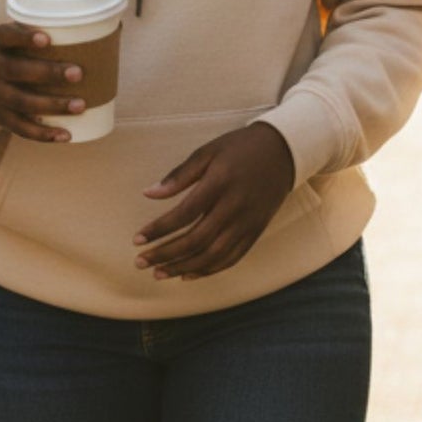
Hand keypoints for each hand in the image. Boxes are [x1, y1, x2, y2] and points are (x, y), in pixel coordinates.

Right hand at [0, 21, 88, 141]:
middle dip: (48, 73)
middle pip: (17, 70)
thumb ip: (50, 30)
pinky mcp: (0, 118)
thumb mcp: (21, 39)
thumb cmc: (17, 54)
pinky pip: (22, 128)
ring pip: (23, 102)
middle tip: (78, 73)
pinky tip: (66, 135)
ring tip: (81, 105)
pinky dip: (44, 134)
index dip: (24, 37)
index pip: (6, 35)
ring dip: (53, 105)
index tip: (48, 39)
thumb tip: (107, 26)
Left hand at [135, 123, 296, 279]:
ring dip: (183, 268)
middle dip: (165, 254)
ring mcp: (248, 222)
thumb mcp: (209, 151)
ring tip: (158, 273)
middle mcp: (235, 206)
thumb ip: (180, 175)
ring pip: (213, 255)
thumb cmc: (240, 148)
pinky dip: (209, 270)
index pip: (184, 214)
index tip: (137, 239)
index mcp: (220, 182)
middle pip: (196, 240)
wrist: (284, 151)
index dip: (158, 230)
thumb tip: (149, 194)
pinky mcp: (256, 231)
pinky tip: (188, 274)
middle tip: (141, 262)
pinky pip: (231, 258)